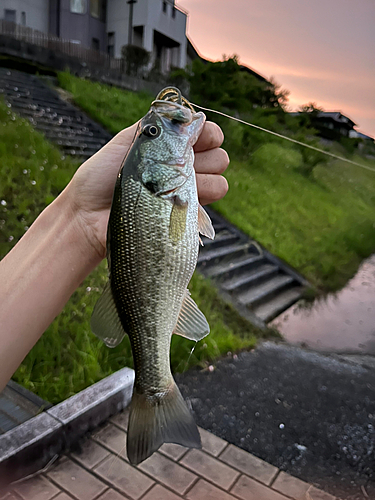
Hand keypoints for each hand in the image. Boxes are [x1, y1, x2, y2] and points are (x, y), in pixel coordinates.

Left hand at [66, 121, 228, 258]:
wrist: (90, 214)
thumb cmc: (102, 176)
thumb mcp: (128, 141)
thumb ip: (158, 126)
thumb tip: (189, 116)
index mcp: (169, 148)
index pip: (205, 134)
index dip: (207, 132)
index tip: (196, 136)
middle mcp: (181, 170)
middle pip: (219, 157)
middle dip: (209, 156)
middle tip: (184, 163)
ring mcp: (184, 194)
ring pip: (220, 181)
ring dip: (206, 179)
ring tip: (178, 185)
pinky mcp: (184, 216)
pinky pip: (209, 205)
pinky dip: (202, 198)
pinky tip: (180, 200)